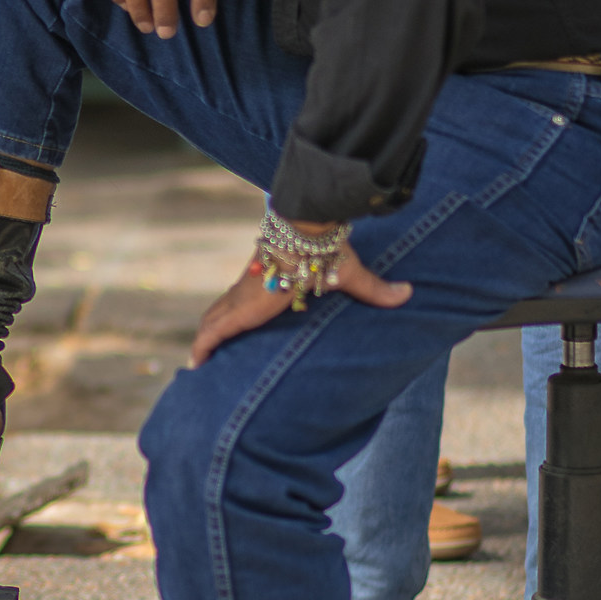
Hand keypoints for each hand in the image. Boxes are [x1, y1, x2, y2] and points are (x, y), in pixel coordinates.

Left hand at [188, 239, 411, 368]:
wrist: (305, 234)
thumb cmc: (325, 248)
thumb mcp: (349, 275)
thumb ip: (374, 288)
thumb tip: (407, 293)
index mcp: (271, 281)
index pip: (247, 298)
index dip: (238, 312)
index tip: (231, 326)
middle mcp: (250, 290)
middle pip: (223, 311)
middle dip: (214, 329)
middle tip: (206, 352)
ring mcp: (240, 300)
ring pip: (212, 322)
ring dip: (204, 340)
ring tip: (195, 364)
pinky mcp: (238, 311)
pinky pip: (212, 333)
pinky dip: (202, 347)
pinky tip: (193, 364)